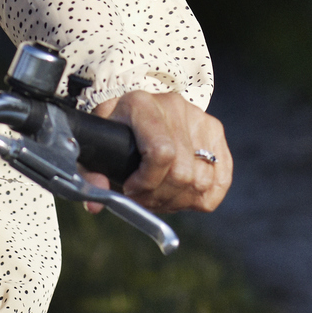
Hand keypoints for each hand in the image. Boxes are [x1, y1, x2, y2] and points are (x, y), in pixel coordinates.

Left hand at [82, 90, 230, 214]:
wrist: (139, 107)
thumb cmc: (116, 129)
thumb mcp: (98, 145)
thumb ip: (92, 173)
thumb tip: (94, 207)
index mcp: (141, 105)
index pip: (161, 153)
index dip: (147, 182)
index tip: (131, 189)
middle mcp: (174, 107)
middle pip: (182, 173)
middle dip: (160, 196)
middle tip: (144, 198)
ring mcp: (199, 118)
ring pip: (201, 181)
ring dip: (178, 200)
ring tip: (159, 196)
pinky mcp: (216, 132)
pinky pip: (219, 181)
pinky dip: (200, 198)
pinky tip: (181, 195)